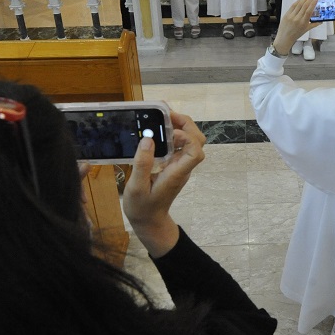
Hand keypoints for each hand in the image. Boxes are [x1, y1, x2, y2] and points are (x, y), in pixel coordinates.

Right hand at [122, 111, 205, 257]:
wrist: (149, 221)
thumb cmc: (142, 208)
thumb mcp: (136, 187)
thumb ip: (142, 164)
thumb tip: (148, 139)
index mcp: (177, 173)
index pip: (196, 152)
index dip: (187, 137)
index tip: (170, 132)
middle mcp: (182, 167)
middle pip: (197, 141)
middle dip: (186, 124)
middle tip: (166, 114)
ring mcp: (179, 166)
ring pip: (190, 141)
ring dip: (180, 126)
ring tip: (161, 117)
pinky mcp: (173, 165)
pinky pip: (179, 145)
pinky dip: (172, 133)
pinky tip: (158, 129)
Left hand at [272, 0, 318, 54]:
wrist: (284, 38)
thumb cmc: (296, 35)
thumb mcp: (306, 30)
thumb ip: (314, 24)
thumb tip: (321, 21)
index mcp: (303, 23)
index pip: (309, 11)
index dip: (312, 4)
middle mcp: (297, 19)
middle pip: (304, 6)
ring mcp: (291, 16)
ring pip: (298, 5)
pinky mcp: (286, 14)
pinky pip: (292, 6)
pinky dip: (297, 2)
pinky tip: (301, 0)